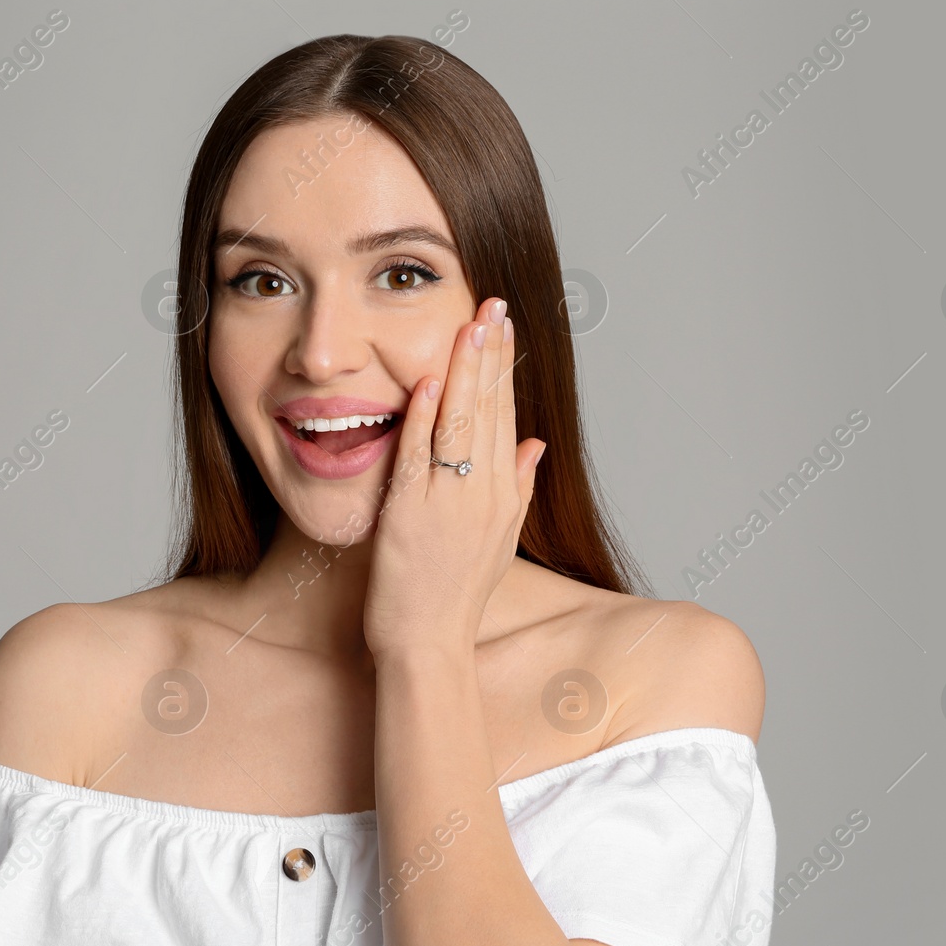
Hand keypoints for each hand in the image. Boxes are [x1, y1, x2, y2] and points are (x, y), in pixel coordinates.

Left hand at [363, 296, 546, 664]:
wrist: (428, 643)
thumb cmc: (457, 595)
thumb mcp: (501, 540)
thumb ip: (517, 487)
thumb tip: (535, 444)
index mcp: (504, 494)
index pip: (506, 414)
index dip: (505, 366)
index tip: (505, 324)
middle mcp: (482, 493)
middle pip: (489, 409)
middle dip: (491, 353)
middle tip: (493, 302)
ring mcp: (448, 502)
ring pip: (460, 424)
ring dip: (464, 372)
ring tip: (470, 324)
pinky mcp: (411, 513)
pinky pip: (420, 457)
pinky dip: (424, 419)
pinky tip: (427, 382)